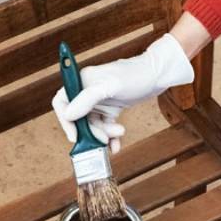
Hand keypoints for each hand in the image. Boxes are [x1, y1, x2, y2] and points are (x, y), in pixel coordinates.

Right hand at [51, 33, 193, 151]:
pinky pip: (105, 126)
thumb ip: (87, 99)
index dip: (65, 121)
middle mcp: (88, 92)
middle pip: (78, 119)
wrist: (159, 74)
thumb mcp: (111, 86)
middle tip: (104, 139)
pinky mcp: (111, 108)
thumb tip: (68, 114)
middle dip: (91, 131)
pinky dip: (110, 137)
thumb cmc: (136, 75)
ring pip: (93, 125)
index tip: (75, 136)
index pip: (61, 103)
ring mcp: (100, 101)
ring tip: (119, 134)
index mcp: (82, 81)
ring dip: (104, 134)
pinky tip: (116, 145)